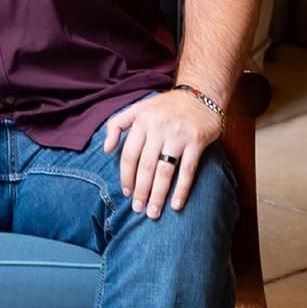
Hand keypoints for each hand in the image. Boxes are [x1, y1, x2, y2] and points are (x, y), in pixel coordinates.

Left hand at [101, 90, 222, 218]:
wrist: (201, 94)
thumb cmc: (166, 106)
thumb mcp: (138, 108)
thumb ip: (117, 124)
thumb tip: (105, 150)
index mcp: (142, 120)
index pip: (129, 154)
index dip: (126, 176)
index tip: (126, 192)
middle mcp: (158, 127)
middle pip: (145, 166)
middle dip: (141, 191)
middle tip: (138, 209)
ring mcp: (178, 134)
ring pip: (164, 171)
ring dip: (158, 195)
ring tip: (153, 213)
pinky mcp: (197, 140)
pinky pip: (187, 170)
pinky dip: (181, 189)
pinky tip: (176, 204)